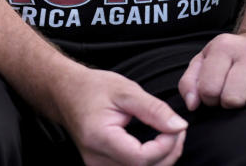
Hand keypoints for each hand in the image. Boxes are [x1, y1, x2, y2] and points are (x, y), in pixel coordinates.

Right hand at [56, 68, 186, 165]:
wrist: (66, 93)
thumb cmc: (92, 88)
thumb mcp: (125, 91)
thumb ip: (154, 109)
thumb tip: (179, 126)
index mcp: (100, 138)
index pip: (141, 158)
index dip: (165, 146)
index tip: (176, 127)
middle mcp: (96, 159)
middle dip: (169, 154)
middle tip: (177, 130)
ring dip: (162, 160)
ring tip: (169, 136)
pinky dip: (150, 162)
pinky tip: (156, 146)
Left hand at [178, 31, 245, 110]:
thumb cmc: (230, 60)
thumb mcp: (204, 63)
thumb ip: (189, 83)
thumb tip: (193, 104)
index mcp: (224, 45)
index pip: (208, 88)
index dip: (209, 99)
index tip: (214, 95)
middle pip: (232, 99)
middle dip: (228, 104)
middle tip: (232, 97)